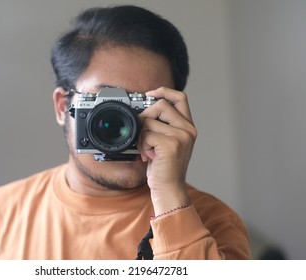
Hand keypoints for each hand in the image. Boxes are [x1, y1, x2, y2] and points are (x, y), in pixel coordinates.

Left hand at [138, 87, 196, 215]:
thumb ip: (162, 126)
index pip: (180, 97)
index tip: (150, 94)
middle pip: (161, 105)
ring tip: (147, 150)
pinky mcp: (171, 145)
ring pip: (149, 121)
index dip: (164, 91)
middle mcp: (188, 129)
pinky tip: (147, 156)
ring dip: (141, 136)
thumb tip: (144, 110)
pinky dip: (141, 145)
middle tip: (142, 134)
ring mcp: (181, 136)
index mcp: (188, 127)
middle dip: (145, 117)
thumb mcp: (166, 143)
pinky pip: (146, 134)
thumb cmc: (164, 167)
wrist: (169, 189)